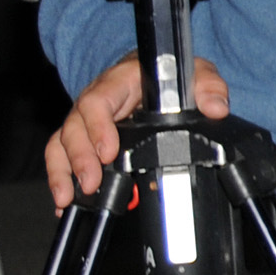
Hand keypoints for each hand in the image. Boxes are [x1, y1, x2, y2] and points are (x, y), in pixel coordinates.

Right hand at [45, 53, 229, 210]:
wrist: (157, 74)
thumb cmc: (170, 75)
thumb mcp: (196, 73)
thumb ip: (208, 87)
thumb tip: (216, 107)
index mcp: (118, 83)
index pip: (98, 101)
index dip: (98, 127)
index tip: (109, 151)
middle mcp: (95, 101)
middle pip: (74, 127)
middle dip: (79, 158)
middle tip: (92, 182)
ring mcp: (85, 121)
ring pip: (61, 143)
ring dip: (61, 172)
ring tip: (66, 198)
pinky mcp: (83, 138)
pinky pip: (62, 156)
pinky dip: (59, 179)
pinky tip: (64, 201)